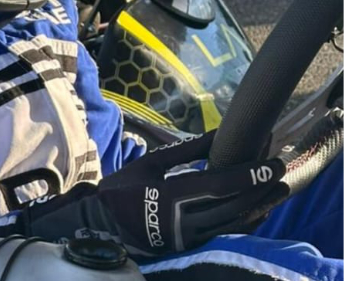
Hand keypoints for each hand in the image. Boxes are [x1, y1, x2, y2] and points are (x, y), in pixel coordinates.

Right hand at [7, 131, 287, 256]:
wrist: (101, 225)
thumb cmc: (122, 190)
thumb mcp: (150, 164)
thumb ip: (186, 152)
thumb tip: (217, 135)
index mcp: (169, 198)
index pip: (217, 186)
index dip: (247, 175)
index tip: (271, 162)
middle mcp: (182, 222)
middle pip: (232, 207)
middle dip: (260, 189)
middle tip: (281, 171)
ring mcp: (188, 238)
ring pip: (233, 224)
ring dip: (258, 205)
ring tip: (277, 189)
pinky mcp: (190, 247)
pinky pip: (225, 233)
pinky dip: (244, 221)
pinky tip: (257, 208)